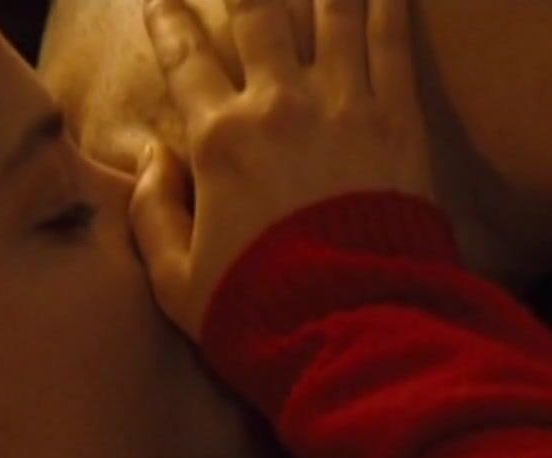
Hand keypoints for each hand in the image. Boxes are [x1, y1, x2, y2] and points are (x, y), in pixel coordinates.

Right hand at [131, 0, 433, 339]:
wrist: (352, 330)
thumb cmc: (259, 311)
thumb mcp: (177, 279)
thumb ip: (153, 212)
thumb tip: (152, 157)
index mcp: (219, 141)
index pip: (184, 58)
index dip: (168, 21)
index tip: (159, 1)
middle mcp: (278, 106)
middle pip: (257, 12)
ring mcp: (343, 106)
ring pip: (330, 11)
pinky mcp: (398, 120)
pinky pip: (392, 43)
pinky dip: (388, 5)